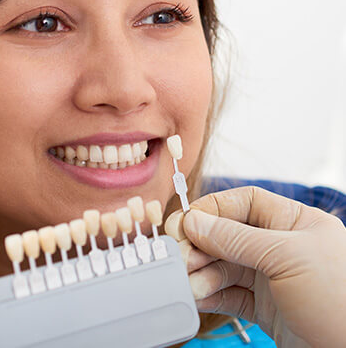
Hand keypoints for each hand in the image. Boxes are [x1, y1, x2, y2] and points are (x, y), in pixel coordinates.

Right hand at [165, 186, 345, 347]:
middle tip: (180, 256)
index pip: (244, 203)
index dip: (212, 209)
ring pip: (223, 266)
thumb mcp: (287, 258)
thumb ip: (236, 238)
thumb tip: (194, 221)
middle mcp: (280, 247)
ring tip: (189, 284)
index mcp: (294, 223)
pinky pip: (227, 294)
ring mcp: (270, 278)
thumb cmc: (341, 300)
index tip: (186, 221)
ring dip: (201, 273)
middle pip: (227, 235)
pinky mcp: (264, 307)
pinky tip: (196, 296)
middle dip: (200, 245)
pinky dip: (208, 295)